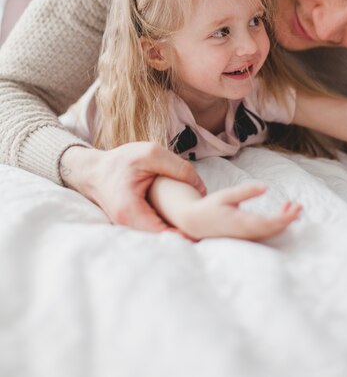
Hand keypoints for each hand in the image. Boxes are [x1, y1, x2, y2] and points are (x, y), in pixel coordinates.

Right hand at [59, 142, 206, 230]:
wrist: (92, 171)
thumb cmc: (119, 161)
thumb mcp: (150, 154)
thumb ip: (178, 168)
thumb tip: (201, 188)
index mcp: (131, 212)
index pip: (165, 234)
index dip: (187, 232)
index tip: (204, 225)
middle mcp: (129, 226)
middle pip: (165, 239)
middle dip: (186, 233)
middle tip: (207, 224)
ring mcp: (130, 229)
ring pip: (161, 237)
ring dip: (179, 230)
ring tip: (198, 220)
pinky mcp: (134, 226)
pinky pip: (155, 231)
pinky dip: (169, 225)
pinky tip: (183, 216)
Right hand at [177, 182, 301, 240]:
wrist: (195, 223)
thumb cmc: (210, 207)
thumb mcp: (226, 195)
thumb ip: (246, 191)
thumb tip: (266, 187)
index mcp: (242, 223)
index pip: (270, 224)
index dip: (286, 218)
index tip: (297, 208)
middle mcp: (247, 234)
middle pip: (274, 230)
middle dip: (289, 219)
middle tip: (299, 206)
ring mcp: (247, 238)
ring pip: (272, 232)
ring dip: (284, 220)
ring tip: (292, 205)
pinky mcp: (247, 237)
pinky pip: (267, 232)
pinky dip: (277, 222)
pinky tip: (282, 210)